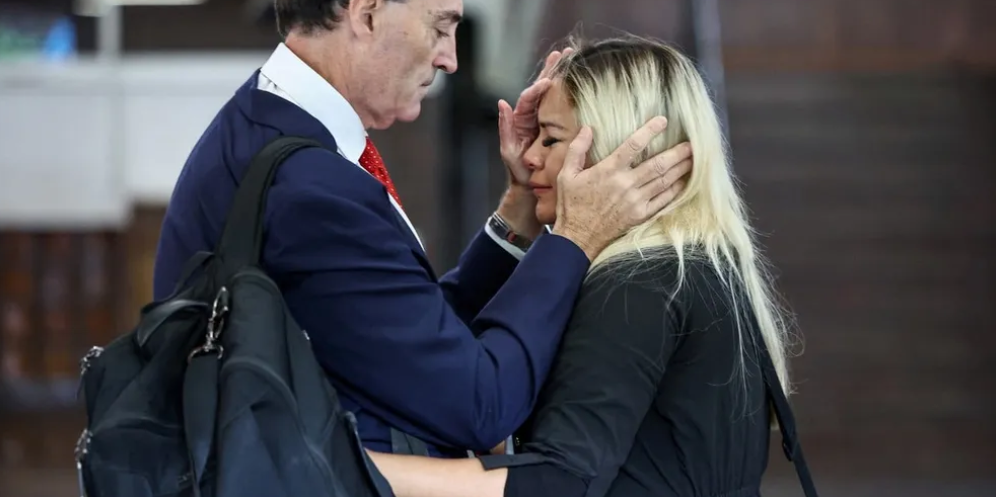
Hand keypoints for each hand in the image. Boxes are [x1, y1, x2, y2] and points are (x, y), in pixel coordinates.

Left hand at [494, 48, 573, 237]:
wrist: (531, 187)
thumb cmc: (519, 172)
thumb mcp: (509, 150)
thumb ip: (506, 128)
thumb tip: (503, 103)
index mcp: (522, 119)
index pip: (528, 98)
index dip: (537, 88)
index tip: (547, 81)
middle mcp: (533, 116)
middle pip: (542, 88)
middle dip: (552, 69)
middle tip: (563, 53)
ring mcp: (546, 121)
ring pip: (554, 94)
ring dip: (562, 75)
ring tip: (572, 57)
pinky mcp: (557, 128)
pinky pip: (563, 107)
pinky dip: (570, 92)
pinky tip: (581, 81)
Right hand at [551, 117, 692, 260]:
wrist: (578, 238)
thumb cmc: (571, 205)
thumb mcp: (567, 175)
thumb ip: (577, 150)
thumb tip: (588, 128)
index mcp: (608, 171)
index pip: (633, 145)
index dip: (650, 130)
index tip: (663, 120)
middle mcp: (625, 184)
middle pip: (658, 164)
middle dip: (677, 152)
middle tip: (693, 142)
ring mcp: (635, 201)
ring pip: (664, 181)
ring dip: (681, 168)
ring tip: (694, 158)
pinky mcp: (640, 215)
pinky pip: (663, 200)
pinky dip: (675, 189)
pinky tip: (684, 181)